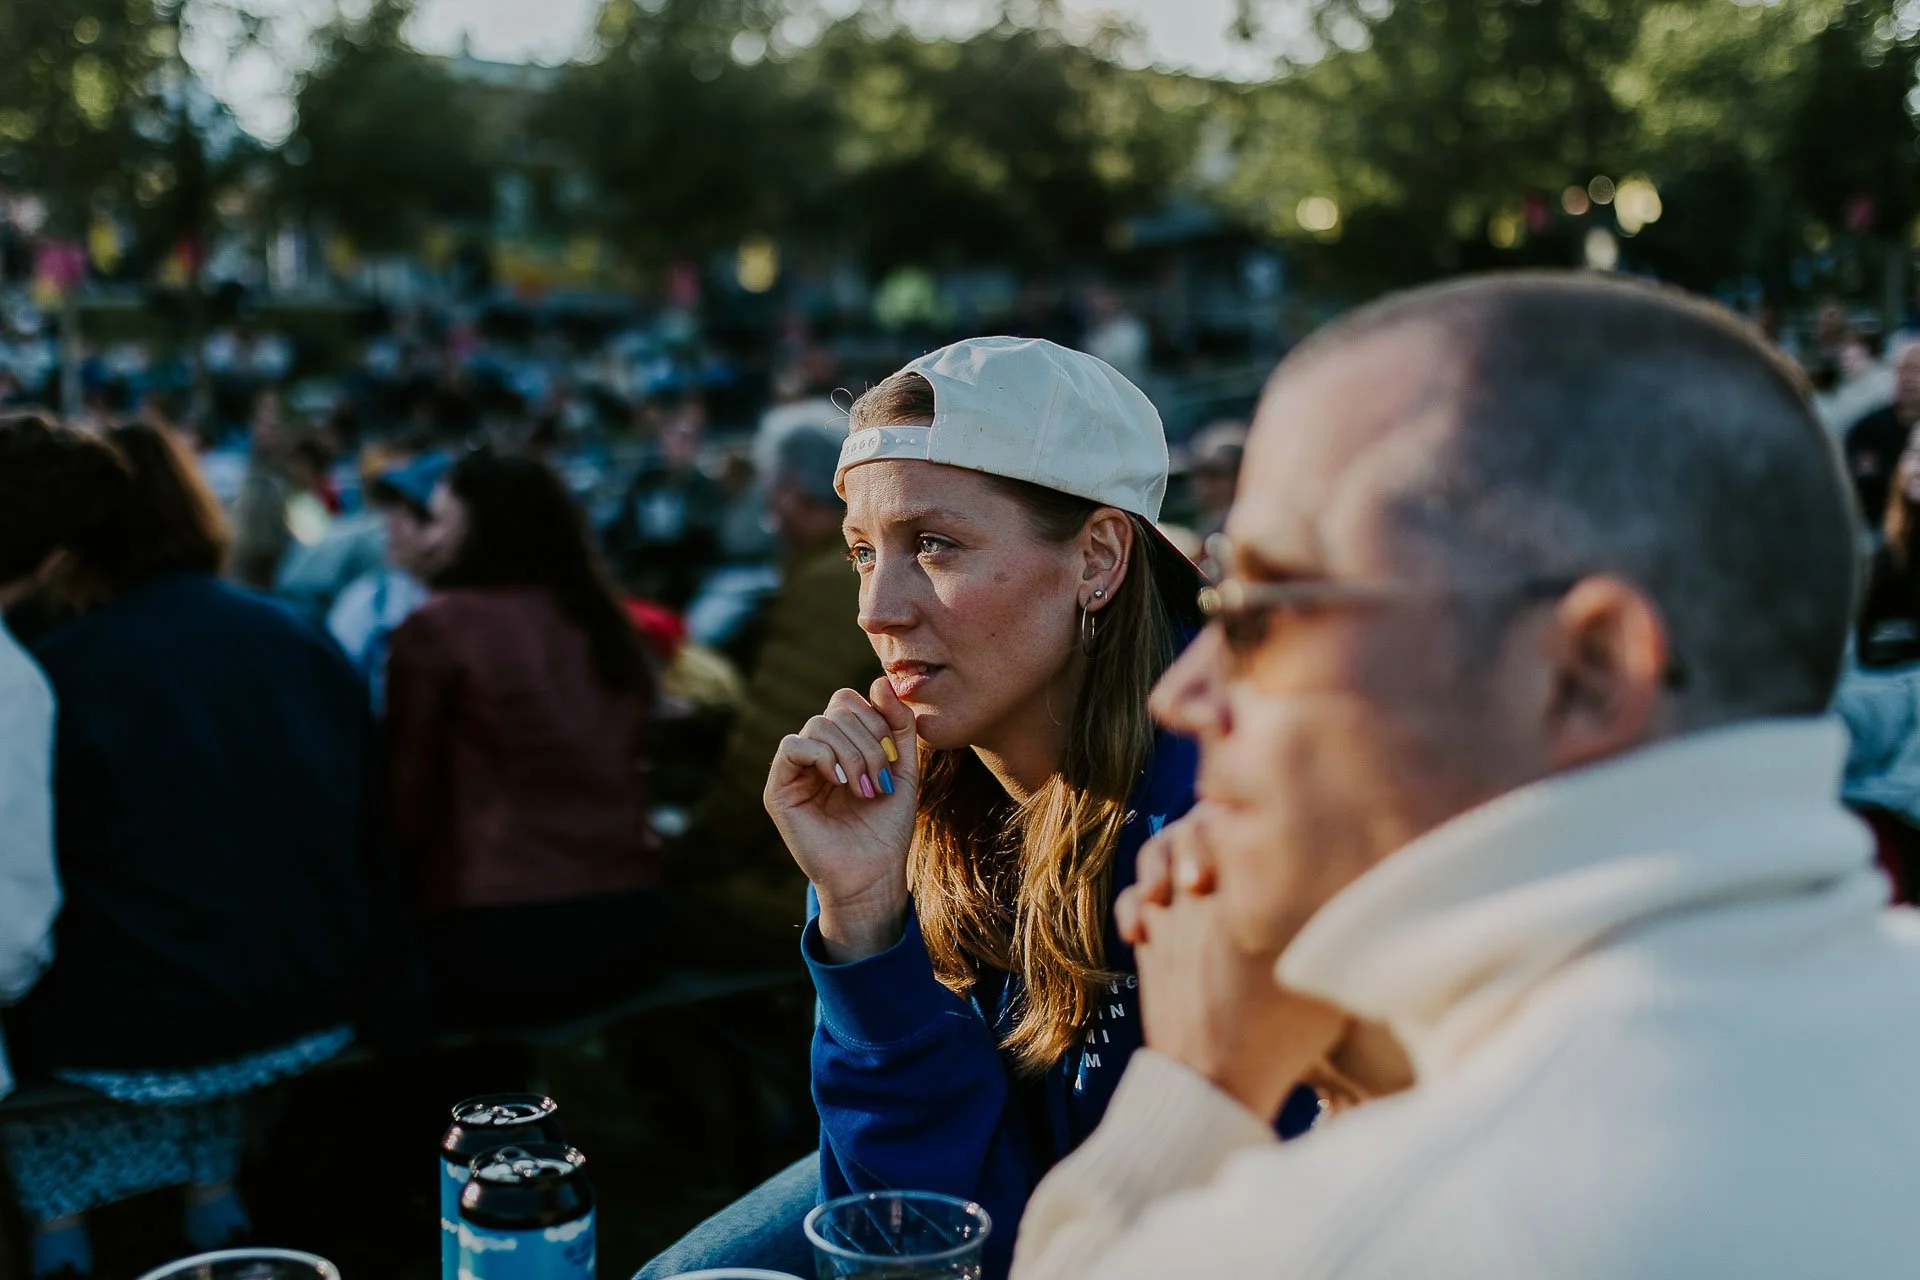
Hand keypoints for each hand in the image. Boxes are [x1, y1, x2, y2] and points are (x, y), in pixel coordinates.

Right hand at [766, 676, 920, 961]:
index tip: (894, 756)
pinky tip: (840, 782)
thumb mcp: (905, 768)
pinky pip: (793, 746)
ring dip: (852, 754)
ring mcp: (796, 769)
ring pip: (818, 726)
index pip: (850, 701)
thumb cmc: (887, 827)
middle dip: (868, 740)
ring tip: (865, 788)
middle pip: (836, 709)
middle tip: (880, 779)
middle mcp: (817, 752)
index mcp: (843, 744)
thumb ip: (899, 726)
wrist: (873, 873)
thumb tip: (880, 680)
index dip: (876, 718)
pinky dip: (823, 757)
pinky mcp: (779, 788)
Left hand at [1118, 808, 1345, 1120]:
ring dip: (1170, 854)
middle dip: (1211, 822)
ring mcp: (1166, 911)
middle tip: (1234, 842)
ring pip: (1156, 852)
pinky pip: (1131, 897)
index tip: (1270, 816)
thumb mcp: (1323, 963)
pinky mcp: (1145, 940)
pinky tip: (1158, 906)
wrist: (1215, 1076)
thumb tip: (1367, 881)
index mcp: (1247, 881)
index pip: (1241, 813)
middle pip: (1196, 823)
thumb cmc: (1282, 1029)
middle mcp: (1200, 886)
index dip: (1253, 807)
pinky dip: (1140, 896)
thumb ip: (1332, 913)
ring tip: (1195, 877)